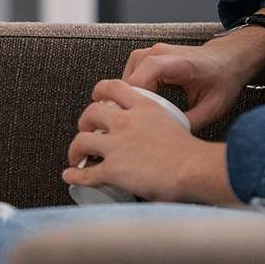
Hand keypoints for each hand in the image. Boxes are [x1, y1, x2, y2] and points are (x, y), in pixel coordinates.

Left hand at [62, 80, 239, 205]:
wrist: (195, 169)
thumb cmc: (194, 154)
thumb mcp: (176, 126)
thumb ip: (163, 127)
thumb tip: (162, 141)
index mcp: (145, 108)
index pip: (115, 87)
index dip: (101, 91)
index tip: (97, 97)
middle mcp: (126, 122)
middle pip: (91, 112)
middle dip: (84, 121)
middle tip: (86, 130)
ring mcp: (117, 145)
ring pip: (82, 141)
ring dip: (75, 149)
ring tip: (76, 156)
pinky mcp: (113, 169)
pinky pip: (86, 173)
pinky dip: (75, 175)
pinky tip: (70, 176)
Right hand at [121, 23, 264, 129]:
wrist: (228, 60)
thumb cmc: (221, 79)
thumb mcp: (211, 108)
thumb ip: (188, 123)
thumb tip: (167, 140)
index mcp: (177, 63)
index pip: (141, 78)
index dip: (134, 101)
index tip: (136, 122)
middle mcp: (159, 53)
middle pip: (129, 80)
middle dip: (130, 105)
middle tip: (138, 127)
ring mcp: (151, 53)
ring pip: (126, 78)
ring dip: (129, 99)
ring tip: (140, 117)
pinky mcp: (148, 58)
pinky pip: (130, 76)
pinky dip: (133, 92)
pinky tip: (142, 106)